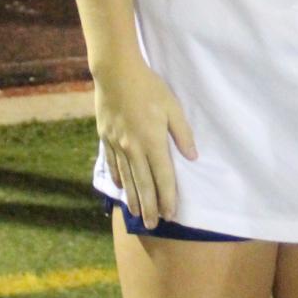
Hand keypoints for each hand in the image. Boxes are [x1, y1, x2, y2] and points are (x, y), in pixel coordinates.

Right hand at [94, 53, 198, 227]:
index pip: (163, 176)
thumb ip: (183, 133)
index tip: (171, 214)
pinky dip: (118, 178)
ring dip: (133, 198)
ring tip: (137, 214)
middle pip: (143, 184)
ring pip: (126, 178)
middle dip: (149, 207)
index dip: (168, 197)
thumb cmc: (149, 87)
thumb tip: (192, 157)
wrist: (115, 73)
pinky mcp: (105, 138)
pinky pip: (113, 164)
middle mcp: (133, 148)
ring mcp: (117, 144)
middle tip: (153, 225)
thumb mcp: (172, 107)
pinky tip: (121, 188)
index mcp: (152, 141)